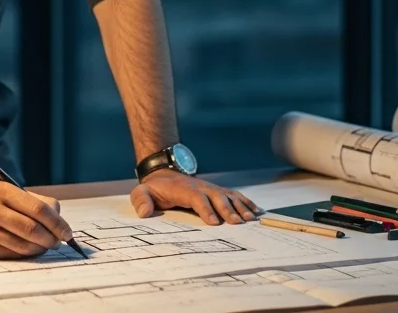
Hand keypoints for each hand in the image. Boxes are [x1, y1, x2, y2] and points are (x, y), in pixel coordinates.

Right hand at [0, 182, 74, 258]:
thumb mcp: (9, 192)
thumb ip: (37, 202)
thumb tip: (60, 220)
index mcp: (2, 191)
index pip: (38, 208)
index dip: (57, 222)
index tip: (67, 232)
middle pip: (31, 228)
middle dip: (51, 238)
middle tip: (59, 242)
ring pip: (22, 245)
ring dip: (40, 248)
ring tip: (46, 245)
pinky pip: (10, 254)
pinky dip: (25, 253)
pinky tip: (29, 249)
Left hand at [130, 171, 261, 224]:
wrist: (164, 174)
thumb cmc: (154, 189)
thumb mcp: (142, 192)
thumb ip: (141, 200)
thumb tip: (144, 212)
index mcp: (183, 189)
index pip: (196, 198)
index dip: (205, 209)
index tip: (214, 222)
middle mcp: (200, 186)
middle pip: (216, 196)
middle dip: (227, 209)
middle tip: (237, 222)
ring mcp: (210, 187)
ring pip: (228, 195)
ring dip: (240, 206)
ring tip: (251, 218)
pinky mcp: (217, 190)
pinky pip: (234, 195)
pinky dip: (246, 202)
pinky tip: (256, 211)